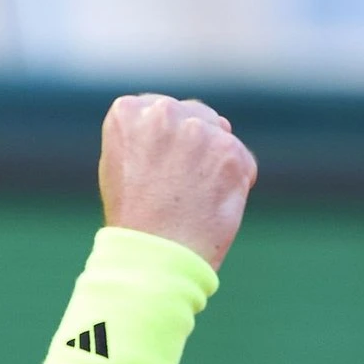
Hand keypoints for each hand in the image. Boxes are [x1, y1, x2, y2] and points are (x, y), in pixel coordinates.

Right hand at [97, 94, 256, 269]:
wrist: (155, 255)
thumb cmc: (134, 218)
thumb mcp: (120, 164)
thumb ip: (145, 134)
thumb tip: (187, 124)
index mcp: (128, 112)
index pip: (158, 109)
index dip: (164, 140)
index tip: (158, 168)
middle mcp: (163, 113)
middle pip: (193, 115)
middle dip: (194, 144)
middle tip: (180, 185)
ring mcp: (199, 131)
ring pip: (219, 134)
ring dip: (215, 160)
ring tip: (195, 196)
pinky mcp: (230, 152)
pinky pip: (242, 159)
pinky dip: (236, 180)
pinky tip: (214, 203)